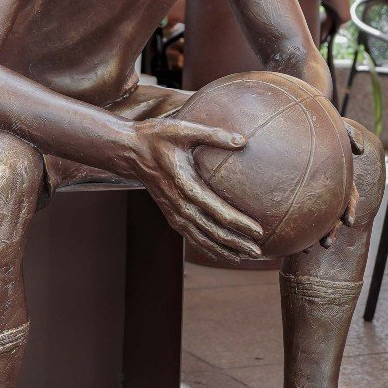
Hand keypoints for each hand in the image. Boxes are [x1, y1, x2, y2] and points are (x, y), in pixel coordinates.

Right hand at [127, 118, 264, 260]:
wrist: (129, 151)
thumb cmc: (156, 137)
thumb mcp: (183, 129)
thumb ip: (213, 135)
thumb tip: (243, 141)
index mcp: (185, 184)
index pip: (216, 209)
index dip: (238, 222)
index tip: (258, 231)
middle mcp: (178, 203)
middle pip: (211, 229)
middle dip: (235, 242)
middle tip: (258, 252)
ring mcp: (173, 211)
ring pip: (200, 237)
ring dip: (222, 249)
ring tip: (244, 258)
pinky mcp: (170, 213)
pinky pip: (190, 235)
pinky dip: (206, 247)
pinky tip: (220, 253)